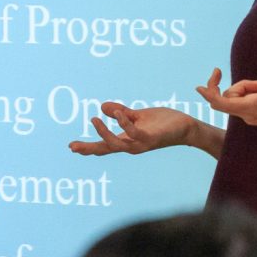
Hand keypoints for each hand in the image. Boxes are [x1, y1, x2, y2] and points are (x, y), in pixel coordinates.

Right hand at [68, 101, 197, 155]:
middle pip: (107, 149)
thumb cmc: (162, 123)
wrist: (185, 127)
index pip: (105, 146)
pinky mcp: (152, 138)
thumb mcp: (137, 116)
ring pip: (118, 144)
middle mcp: (132, 146)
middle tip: (73, 146)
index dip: (88, 147)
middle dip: (89, 148)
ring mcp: (142, 144)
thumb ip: (121, 112)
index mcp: (127, 140)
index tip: (72, 146)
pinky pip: (135, 134)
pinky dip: (124, 124)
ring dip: (105, 133)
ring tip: (94, 119)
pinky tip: (119, 114)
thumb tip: (102, 106)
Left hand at [197, 70, 256, 142]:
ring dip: (245, 87)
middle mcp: (249, 114)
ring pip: (234, 97)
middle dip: (237, 85)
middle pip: (227, 97)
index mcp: (254, 107)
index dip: (209, 93)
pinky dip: (248, 91)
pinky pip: (241, 100)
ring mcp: (251, 115)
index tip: (200, 85)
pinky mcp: (255, 113)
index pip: (222, 103)